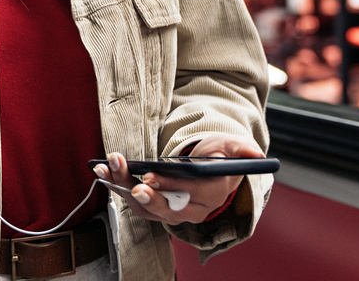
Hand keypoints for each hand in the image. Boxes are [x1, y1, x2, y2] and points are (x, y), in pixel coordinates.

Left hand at [95, 135, 263, 225]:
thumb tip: (256, 153)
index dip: (170, 187)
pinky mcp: (154, 207)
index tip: (151, 175)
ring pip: (145, 205)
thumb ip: (242, 149)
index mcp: (212, 195)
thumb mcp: (233, 147)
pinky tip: (102, 169)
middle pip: (167, 208)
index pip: (192, 195)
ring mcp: (171, 210)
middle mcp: (191, 209)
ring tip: (106, 167)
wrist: (209, 167)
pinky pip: (134, 201)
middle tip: (131, 183)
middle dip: (147, 196)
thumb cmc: (220, 155)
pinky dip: (116, 186)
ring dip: (123, 187)